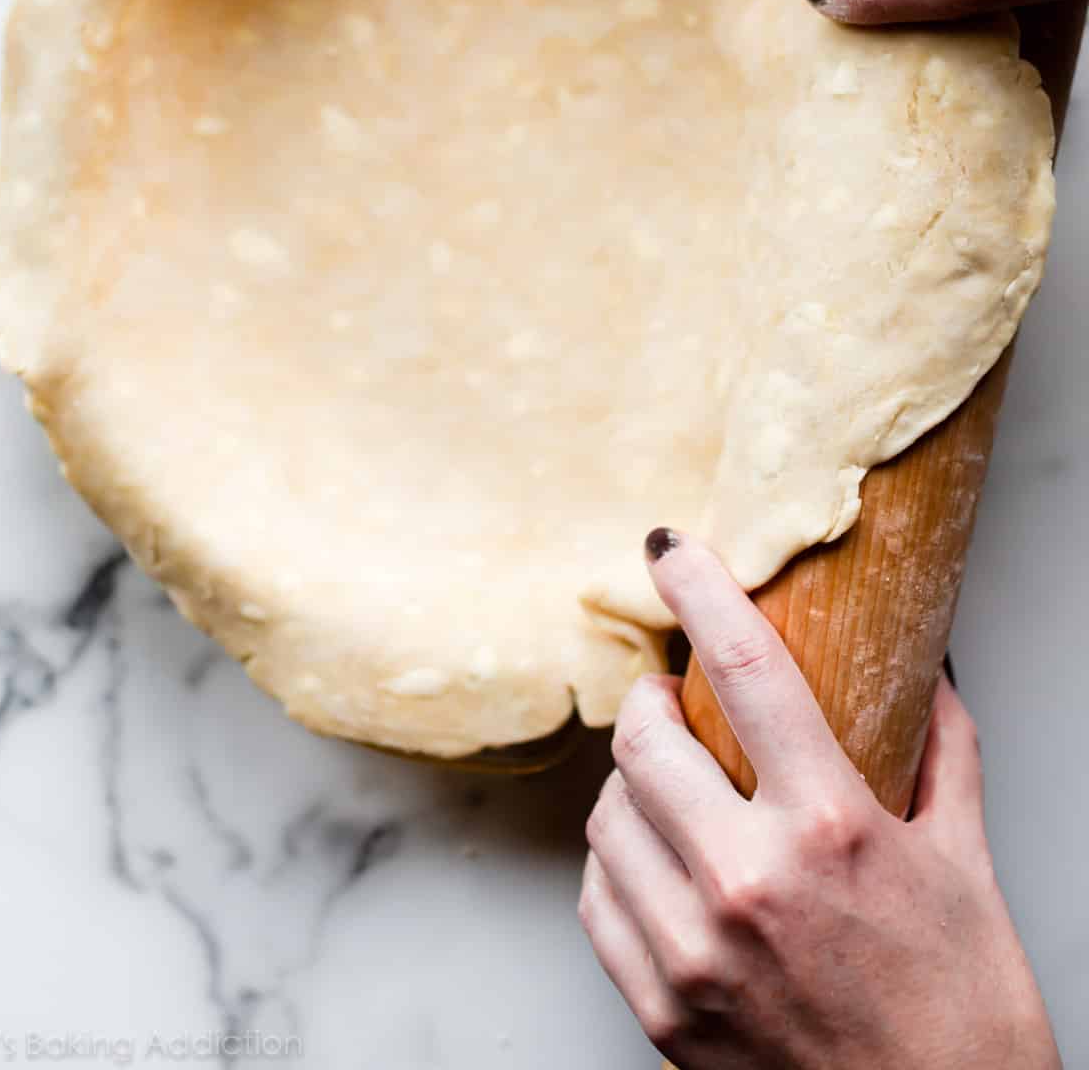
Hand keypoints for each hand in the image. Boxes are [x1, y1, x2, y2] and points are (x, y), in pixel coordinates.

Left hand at [579, 531, 1059, 1068]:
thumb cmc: (964, 1015)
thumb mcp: (966, 864)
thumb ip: (940, 753)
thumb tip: (924, 672)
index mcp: (831, 829)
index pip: (747, 667)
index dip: (700, 587)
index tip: (670, 549)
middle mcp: (749, 883)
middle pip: (645, 738)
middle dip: (651, 701)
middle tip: (674, 700)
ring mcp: (695, 952)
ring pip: (608, 817)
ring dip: (633, 786)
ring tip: (673, 788)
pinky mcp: (661, 1011)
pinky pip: (599, 901)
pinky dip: (620, 866)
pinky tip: (658, 862)